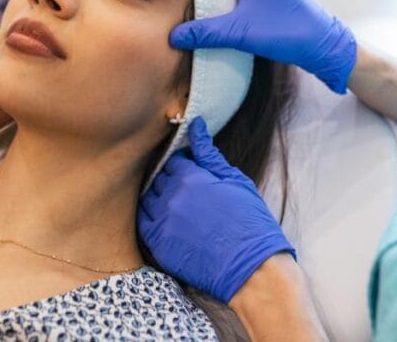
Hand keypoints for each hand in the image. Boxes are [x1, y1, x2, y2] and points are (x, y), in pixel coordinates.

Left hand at [138, 118, 296, 303]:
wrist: (253, 269)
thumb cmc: (251, 222)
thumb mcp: (235, 181)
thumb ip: (210, 154)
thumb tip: (196, 126)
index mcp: (191, 176)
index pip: (173, 160)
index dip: (181, 165)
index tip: (189, 172)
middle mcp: (172, 196)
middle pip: (159, 178)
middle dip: (170, 180)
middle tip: (185, 190)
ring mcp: (162, 221)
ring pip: (148, 198)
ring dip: (158, 198)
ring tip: (177, 207)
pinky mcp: (159, 245)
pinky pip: (143, 223)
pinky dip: (150, 218)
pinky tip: (165, 221)